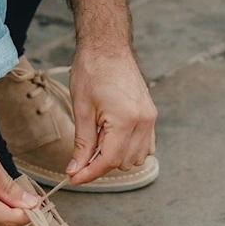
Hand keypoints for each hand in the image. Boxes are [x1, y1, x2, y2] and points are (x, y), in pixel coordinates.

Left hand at [66, 48, 156, 184]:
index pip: (110, 160)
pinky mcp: (150, 114)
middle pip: (125, 162)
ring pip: (138, 157)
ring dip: (117, 158)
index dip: (90, 173)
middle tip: (80, 156)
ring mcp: (150, 118)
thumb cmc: (92, 71)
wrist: (107, 47)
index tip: (73, 178)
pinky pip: (146, 144)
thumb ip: (82, 144)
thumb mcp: (81, 109)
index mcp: (127, 120)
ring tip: (97, 142)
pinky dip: (129, 148)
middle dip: (101, 164)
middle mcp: (144, 121)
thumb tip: (75, 170)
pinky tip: (112, 138)